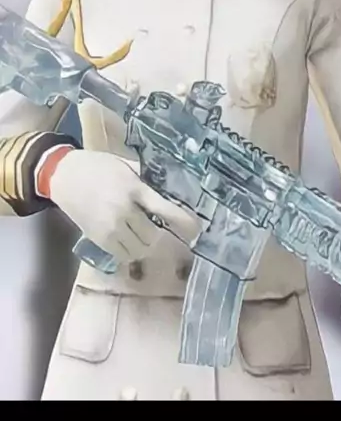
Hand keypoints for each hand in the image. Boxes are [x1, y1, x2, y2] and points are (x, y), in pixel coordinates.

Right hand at [48, 149, 199, 265]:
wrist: (63, 175)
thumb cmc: (97, 166)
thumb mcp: (125, 166)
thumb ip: (145, 180)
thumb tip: (169, 189)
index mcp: (134, 189)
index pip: (165, 210)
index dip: (184, 222)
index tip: (197, 229)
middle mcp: (124, 211)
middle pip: (153, 235)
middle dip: (159, 232)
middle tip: (158, 225)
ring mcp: (110, 227)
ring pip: (140, 248)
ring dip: (146, 243)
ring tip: (144, 233)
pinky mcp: (98, 238)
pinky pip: (123, 254)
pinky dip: (131, 251)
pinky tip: (130, 240)